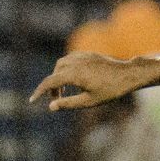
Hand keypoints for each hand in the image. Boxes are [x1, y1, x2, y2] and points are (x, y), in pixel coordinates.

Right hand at [29, 52, 148, 111]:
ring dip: (58, 77)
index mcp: (73, 74)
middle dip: (52, 87)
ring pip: (60, 65)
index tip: (32, 101)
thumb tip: (51, 106)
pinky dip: (66, 70)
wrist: (127, 74)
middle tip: (57, 100)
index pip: (49, 82)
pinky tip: (74, 80)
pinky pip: (70, 60)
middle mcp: (74, 62)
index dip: (39, 92)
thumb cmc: (110, 90)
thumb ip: (68, 104)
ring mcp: (80, 56)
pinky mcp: (86, 54)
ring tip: (65, 91)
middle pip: (54, 74)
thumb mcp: (89, 101)